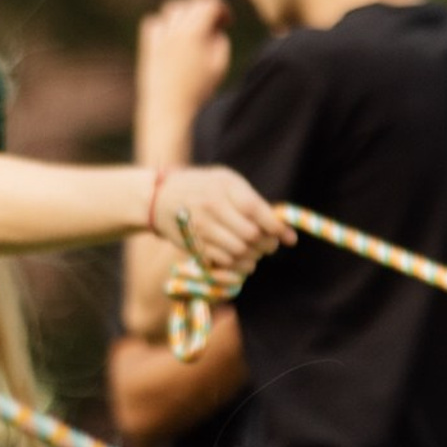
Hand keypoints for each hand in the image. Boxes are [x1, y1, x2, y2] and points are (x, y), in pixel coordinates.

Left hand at [136, 0, 234, 148]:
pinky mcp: (148, 47)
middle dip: (204, 9)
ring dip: (185, 13)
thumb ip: (220, 39)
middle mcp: (174, 30)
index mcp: (194, 32)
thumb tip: (213, 27)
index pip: (208, 3)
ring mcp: (159, 37)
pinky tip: (173, 36)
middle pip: (190, 3)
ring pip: (171, 8)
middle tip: (214, 25)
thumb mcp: (220, 64)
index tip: (228, 22)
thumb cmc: (200, 90)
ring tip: (195, 30)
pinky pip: (153, 22)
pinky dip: (165, 23)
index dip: (221, 8)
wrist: (170, 110)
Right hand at [152, 163, 291, 278]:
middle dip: (267, 244)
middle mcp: (212, 207)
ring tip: (255, 252)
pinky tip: (240, 258)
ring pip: (239, 252)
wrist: (158, 197)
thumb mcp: (225, 181)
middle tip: (269, 245)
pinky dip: (238, 265)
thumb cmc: (202, 187)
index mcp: (223, 187)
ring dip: (253, 257)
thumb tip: (283, 230)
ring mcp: (201, 228)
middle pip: (251, 235)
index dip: (276, 227)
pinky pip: (224, 262)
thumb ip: (252, 201)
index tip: (288, 237)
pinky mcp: (194, 245)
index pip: (256, 210)